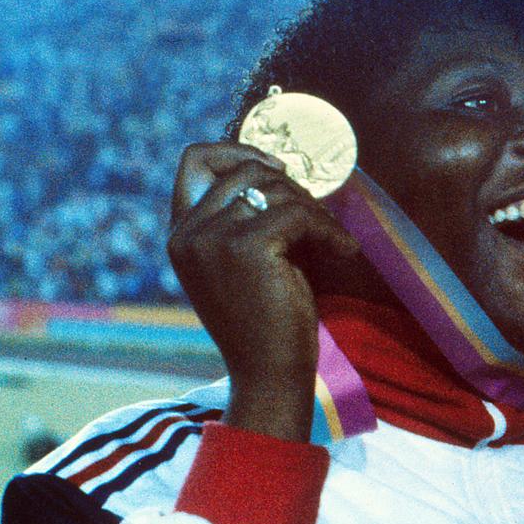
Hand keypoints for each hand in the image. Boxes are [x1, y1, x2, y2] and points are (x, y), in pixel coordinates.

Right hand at [167, 142, 359, 442]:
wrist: (267, 373)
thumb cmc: (262, 321)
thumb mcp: (237, 262)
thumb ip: (238, 216)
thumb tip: (274, 164)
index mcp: (179, 236)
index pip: (194, 160)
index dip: (236, 150)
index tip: (276, 171)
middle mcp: (186, 234)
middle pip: (244, 168)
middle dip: (289, 186)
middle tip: (315, 217)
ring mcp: (211, 239)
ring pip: (274, 189)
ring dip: (312, 209)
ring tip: (329, 240)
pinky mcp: (246, 247)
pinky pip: (300, 213)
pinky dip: (330, 229)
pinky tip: (344, 251)